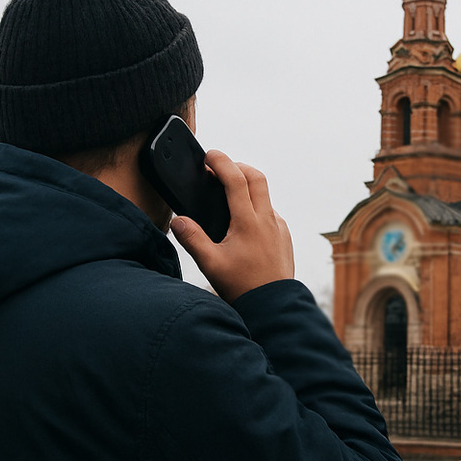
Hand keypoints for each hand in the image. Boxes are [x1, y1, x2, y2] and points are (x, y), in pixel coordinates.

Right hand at [170, 150, 293, 302]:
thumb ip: (192, 239)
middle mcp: (267, 220)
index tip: (209, 155)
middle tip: (219, 169)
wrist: (274, 306)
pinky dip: (256, 206)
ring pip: (265, 194)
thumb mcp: (211, 264)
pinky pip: (270, 212)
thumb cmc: (242, 287)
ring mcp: (278, 227)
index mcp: (248, 222)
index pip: (236, 179)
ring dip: (247, 186)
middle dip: (237, 166)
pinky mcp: (283, 236)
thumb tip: (177, 220)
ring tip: (228, 195)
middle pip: (256, 177)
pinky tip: (243, 221)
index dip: (221, 162)